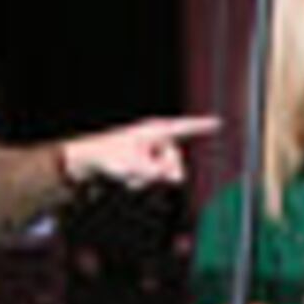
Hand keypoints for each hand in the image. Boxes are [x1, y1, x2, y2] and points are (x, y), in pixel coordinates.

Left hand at [62, 114, 220, 187]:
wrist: (84, 162)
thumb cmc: (106, 156)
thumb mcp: (134, 164)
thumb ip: (158, 171)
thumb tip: (175, 178)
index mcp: (154, 131)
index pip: (184, 127)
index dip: (202, 126)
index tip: (219, 122)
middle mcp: (154, 140)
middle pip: (176, 159)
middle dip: (165, 171)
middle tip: (147, 174)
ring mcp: (149, 153)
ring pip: (164, 172)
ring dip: (148, 178)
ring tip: (128, 175)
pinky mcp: (143, 164)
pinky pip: (154, 177)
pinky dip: (142, 181)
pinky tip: (126, 177)